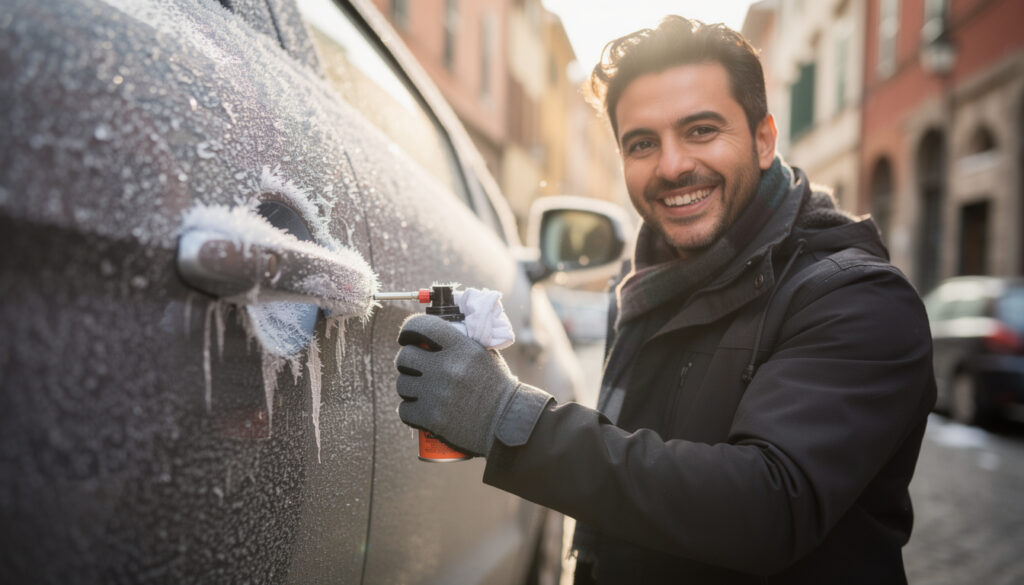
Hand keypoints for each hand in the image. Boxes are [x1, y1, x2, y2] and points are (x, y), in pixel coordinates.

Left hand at [395, 314, 519, 456]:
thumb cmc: (497, 387)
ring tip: (419, 391)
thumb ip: (461, 341)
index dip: (409, 329)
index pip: (422, 326)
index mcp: (461, 348)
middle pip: (405, 357)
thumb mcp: (485, 355)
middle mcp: (447, 368)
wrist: (508, 422)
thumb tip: (435, 333)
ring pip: (401, 384)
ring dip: (407, 387)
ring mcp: (438, 394)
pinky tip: (419, 410)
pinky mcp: (432, 418)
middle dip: (406, 362)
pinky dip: (409, 411)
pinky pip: (404, 410)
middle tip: (414, 368)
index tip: (407, 338)